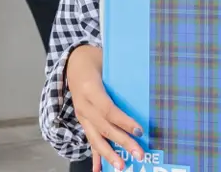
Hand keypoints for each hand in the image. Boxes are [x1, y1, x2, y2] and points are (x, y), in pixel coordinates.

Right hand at [64, 46, 143, 170]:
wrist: (72, 62)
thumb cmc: (95, 60)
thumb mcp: (106, 60)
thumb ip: (122, 74)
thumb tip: (147, 85)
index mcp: (90, 89)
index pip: (108, 109)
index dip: (124, 121)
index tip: (140, 131)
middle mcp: (83, 105)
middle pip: (104, 127)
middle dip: (122, 142)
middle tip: (139, 154)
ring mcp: (82, 115)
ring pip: (95, 138)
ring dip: (109, 154)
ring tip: (121, 167)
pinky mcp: (83, 122)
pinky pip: (90, 140)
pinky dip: (95, 156)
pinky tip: (99, 169)